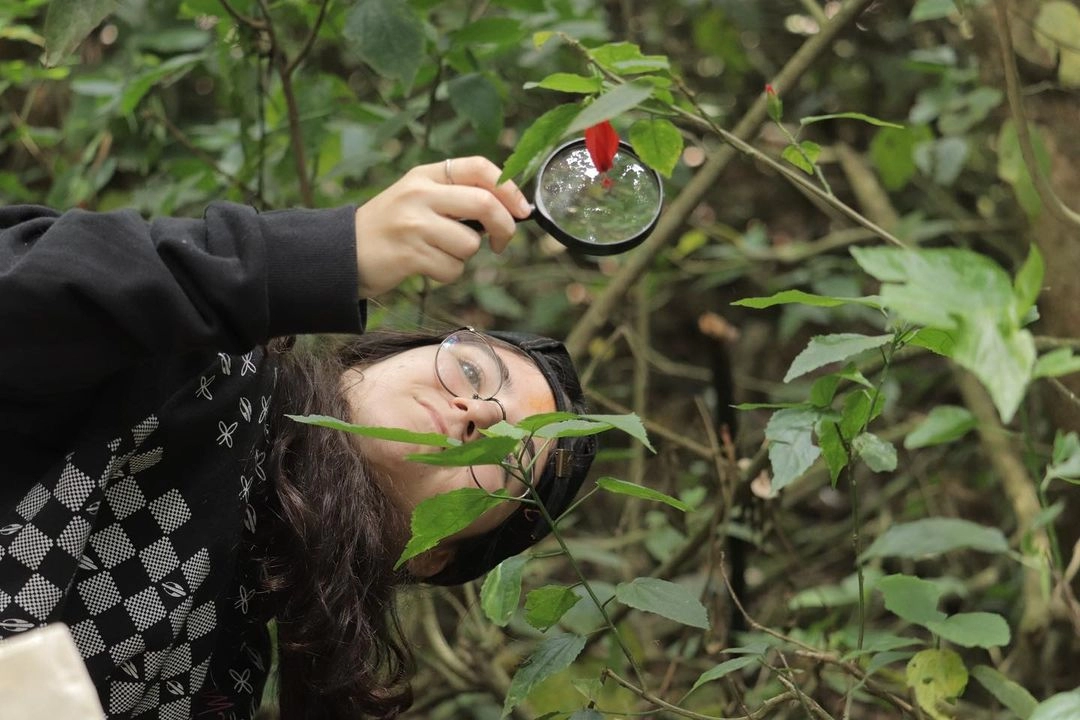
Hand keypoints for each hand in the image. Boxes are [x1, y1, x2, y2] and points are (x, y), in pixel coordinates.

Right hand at [353, 156, 530, 297]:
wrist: (343, 253)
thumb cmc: (391, 228)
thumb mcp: (417, 197)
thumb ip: (455, 196)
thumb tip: (510, 208)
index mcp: (426, 175)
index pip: (479, 167)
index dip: (509, 188)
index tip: (522, 210)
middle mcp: (420, 194)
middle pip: (484, 203)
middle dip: (504, 227)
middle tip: (501, 243)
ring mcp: (413, 224)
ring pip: (470, 243)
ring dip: (464, 257)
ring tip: (439, 254)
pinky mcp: (409, 254)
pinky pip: (452, 269)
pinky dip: (447, 274)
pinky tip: (426, 266)